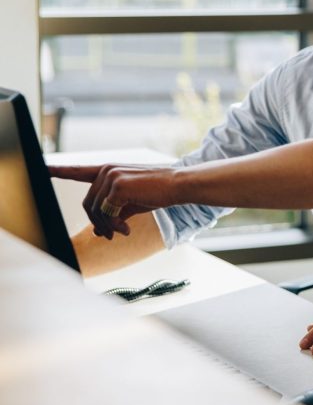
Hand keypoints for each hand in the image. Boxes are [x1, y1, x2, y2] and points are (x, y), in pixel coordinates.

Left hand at [49, 164, 177, 239]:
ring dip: (107, 227)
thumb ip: (111, 214)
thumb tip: (97, 231)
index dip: (58, 171)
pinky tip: (127, 229)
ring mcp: (110, 176)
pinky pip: (106, 213)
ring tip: (122, 232)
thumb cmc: (157, 193)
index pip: (78, 171)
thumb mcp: (131, 203)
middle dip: (98, 223)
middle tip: (111, 236)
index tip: (42, 168)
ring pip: (95, 210)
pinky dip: (114, 226)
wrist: (177, 185)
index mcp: (108, 171)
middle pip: (87, 204)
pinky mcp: (117, 185)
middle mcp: (106, 170)